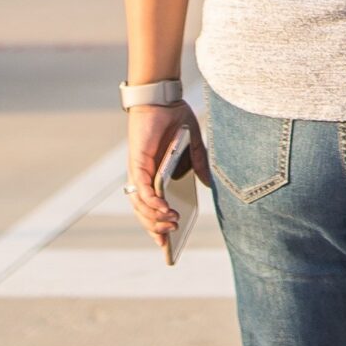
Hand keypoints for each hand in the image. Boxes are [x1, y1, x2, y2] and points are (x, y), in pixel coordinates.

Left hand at [125, 102, 206, 254]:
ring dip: (155, 218)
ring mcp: (138, 171)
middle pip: (143, 213)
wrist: (163, 99)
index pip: (152, 209)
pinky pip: (142, 189)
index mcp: (154, 176)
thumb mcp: (193, 146)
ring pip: (140, 205)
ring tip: (173, 224)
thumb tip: (208, 185)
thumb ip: (199, 165)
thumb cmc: (175, 120)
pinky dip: (152, 202)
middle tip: (173, 236)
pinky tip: (165, 210)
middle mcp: (142, 178)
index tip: (168, 245)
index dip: (157, 228)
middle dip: (157, 228)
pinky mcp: (137, 163)